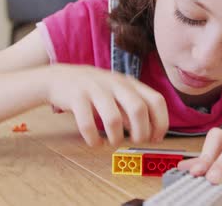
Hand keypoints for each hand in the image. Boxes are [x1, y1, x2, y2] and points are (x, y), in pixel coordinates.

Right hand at [43, 64, 167, 146]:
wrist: (60, 78)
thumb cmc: (95, 90)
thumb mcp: (118, 94)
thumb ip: (134, 111)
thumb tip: (151, 132)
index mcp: (130, 83)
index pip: (156, 100)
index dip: (161, 122)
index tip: (156, 138)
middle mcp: (116, 84)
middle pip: (139, 109)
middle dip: (141, 132)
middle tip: (135, 142)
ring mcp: (96, 89)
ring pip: (113, 119)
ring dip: (116, 138)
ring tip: (113, 142)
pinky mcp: (77, 97)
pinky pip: (87, 124)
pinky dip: (93, 139)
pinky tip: (95, 142)